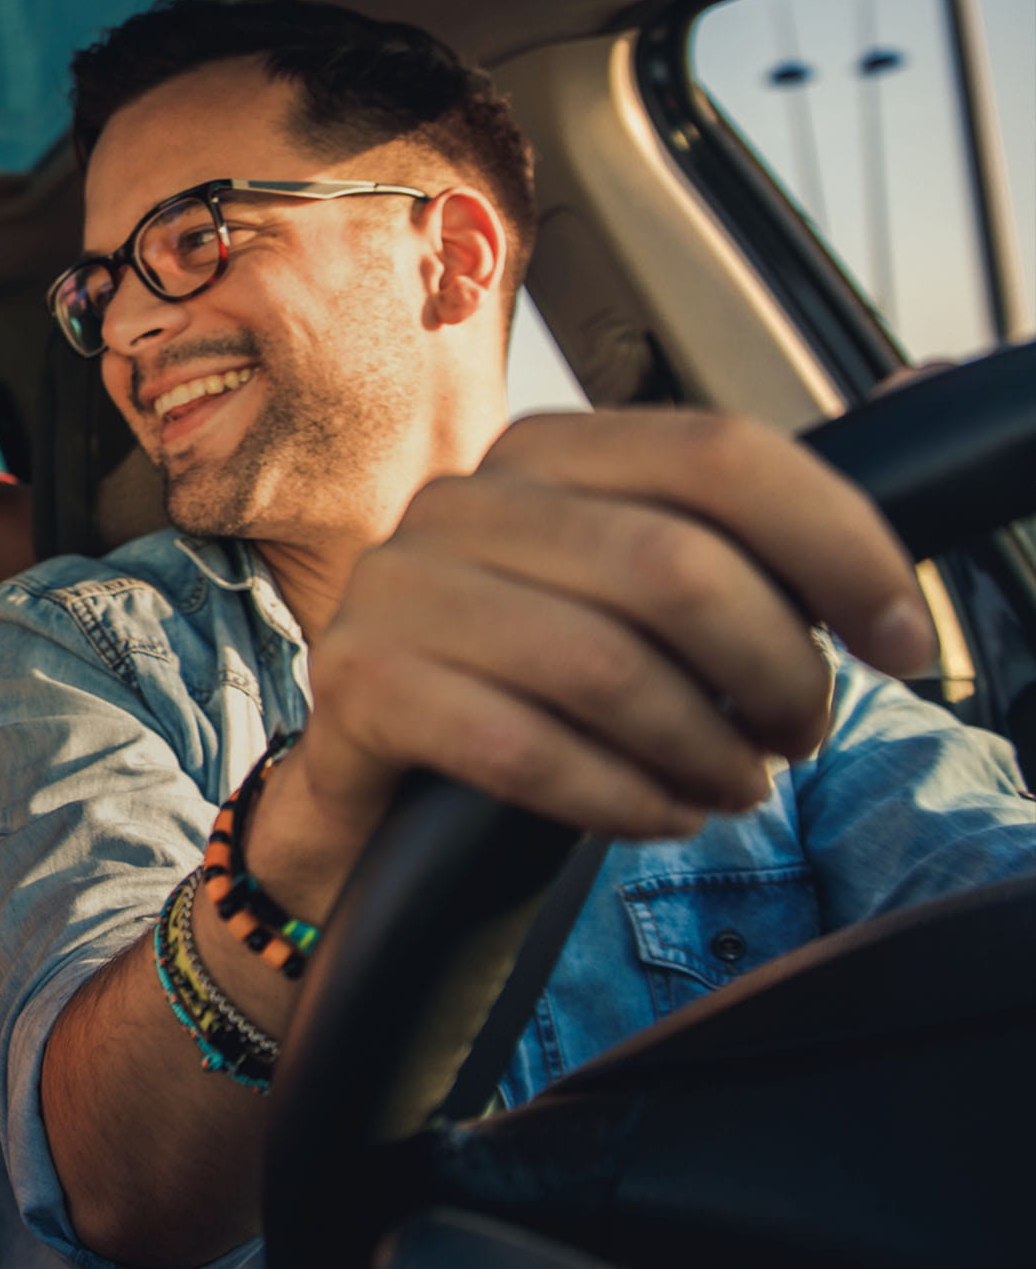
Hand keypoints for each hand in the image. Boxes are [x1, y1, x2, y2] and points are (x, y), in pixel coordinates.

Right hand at [284, 410, 934, 876]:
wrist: (381, 796)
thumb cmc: (536, 691)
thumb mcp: (632, 601)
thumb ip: (739, 543)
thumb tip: (910, 459)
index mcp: (542, 454)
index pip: (720, 453)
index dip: (839, 546)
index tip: (898, 639)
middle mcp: (458, 500)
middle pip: (673, 565)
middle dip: (775, 672)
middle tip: (796, 736)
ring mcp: (395, 587)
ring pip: (604, 664)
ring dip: (702, 749)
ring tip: (731, 786)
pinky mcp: (358, 685)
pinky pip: (523, 748)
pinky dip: (618, 797)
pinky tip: (656, 815)